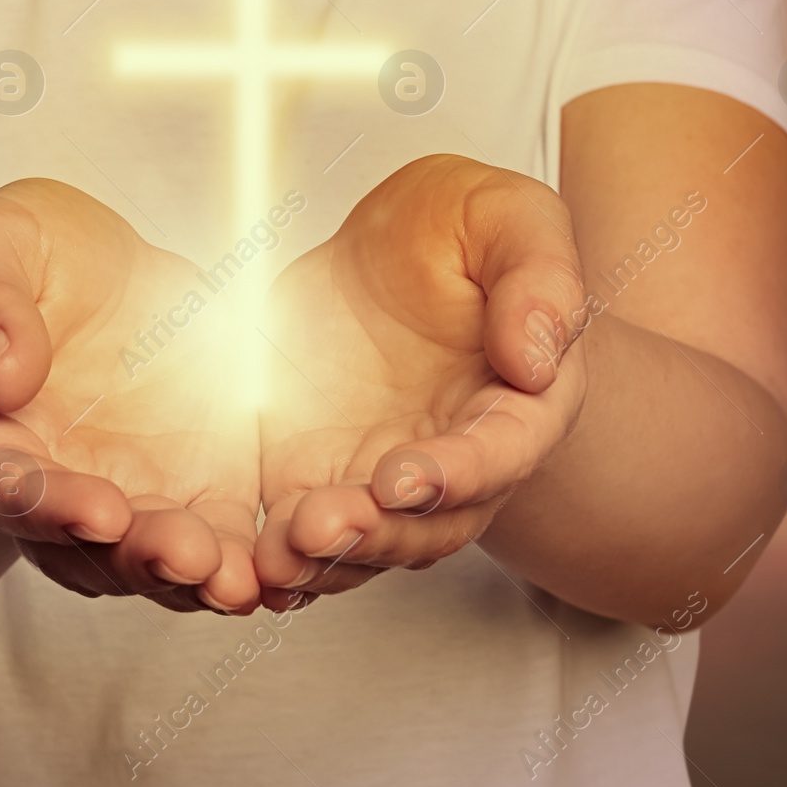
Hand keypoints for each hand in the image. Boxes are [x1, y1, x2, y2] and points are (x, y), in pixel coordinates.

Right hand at [0, 179, 260, 613]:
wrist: (93, 271)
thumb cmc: (17, 257)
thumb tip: (0, 374)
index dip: (43, 504)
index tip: (98, 509)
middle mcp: (44, 484)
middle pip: (78, 543)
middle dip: (135, 555)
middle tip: (186, 556)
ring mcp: (120, 495)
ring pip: (147, 558)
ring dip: (190, 575)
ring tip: (236, 579)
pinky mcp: (192, 490)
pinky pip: (215, 539)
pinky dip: (241, 562)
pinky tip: (278, 572)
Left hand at [253, 155, 587, 608]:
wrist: (392, 254)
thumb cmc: (464, 233)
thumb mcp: (508, 219)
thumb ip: (538, 277)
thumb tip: (537, 359)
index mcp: (520, 404)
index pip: (500, 452)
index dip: (456, 473)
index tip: (403, 478)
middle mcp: (459, 462)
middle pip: (430, 522)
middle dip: (376, 532)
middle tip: (321, 527)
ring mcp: (385, 478)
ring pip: (366, 543)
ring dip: (324, 558)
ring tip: (278, 554)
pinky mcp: (318, 477)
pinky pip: (303, 532)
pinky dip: (280, 557)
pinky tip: (248, 568)